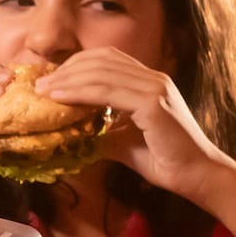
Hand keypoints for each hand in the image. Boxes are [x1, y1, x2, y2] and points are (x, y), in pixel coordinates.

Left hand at [36, 48, 233, 204]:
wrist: (196, 177)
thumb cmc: (165, 160)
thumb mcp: (123, 143)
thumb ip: (101, 132)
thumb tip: (72, 134)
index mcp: (148, 82)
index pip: (106, 60)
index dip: (75, 65)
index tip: (50, 80)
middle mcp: (152, 78)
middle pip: (101, 60)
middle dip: (66, 69)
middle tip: (39, 83)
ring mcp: (154, 88)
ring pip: (101, 73)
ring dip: (67, 79)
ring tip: (44, 90)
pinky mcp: (153, 104)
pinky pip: (109, 91)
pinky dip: (81, 92)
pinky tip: (60, 97)